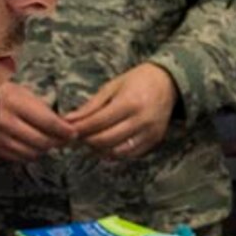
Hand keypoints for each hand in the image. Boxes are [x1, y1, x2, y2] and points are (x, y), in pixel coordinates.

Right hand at [0, 82, 76, 162]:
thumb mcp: (20, 91)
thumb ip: (40, 108)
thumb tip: (63, 124)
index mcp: (14, 102)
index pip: (48, 122)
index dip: (64, 131)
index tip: (73, 133)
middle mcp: (4, 121)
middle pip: (41, 141)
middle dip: (56, 142)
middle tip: (64, 139)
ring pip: (30, 153)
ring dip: (43, 149)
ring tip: (48, 142)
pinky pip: (16, 157)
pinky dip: (28, 154)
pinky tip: (31, 146)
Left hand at [64, 63, 179, 159]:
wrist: (168, 82)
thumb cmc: (137, 80)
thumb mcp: (112, 87)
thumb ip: (91, 106)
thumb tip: (69, 119)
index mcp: (129, 102)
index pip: (98, 122)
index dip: (80, 129)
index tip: (67, 131)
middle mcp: (141, 120)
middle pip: (106, 140)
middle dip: (87, 141)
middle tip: (75, 138)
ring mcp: (149, 132)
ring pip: (117, 151)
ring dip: (99, 150)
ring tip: (89, 142)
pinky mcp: (154, 140)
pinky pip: (130, 154)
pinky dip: (114, 153)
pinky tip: (105, 146)